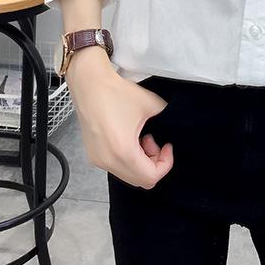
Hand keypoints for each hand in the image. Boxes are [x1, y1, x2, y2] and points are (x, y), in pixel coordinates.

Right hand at [65, 47, 172, 188]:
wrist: (90, 84)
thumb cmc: (116, 93)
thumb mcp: (151, 104)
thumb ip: (167, 119)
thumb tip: (173, 125)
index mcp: (123, 152)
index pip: (150, 177)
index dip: (165, 164)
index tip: (167, 146)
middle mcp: (108, 161)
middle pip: (140, 180)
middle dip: (153, 163)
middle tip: (154, 141)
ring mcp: (98, 160)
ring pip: (128, 174)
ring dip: (140, 161)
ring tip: (142, 137)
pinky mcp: (93, 155)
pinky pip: (116, 167)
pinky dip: (128, 159)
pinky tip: (129, 137)